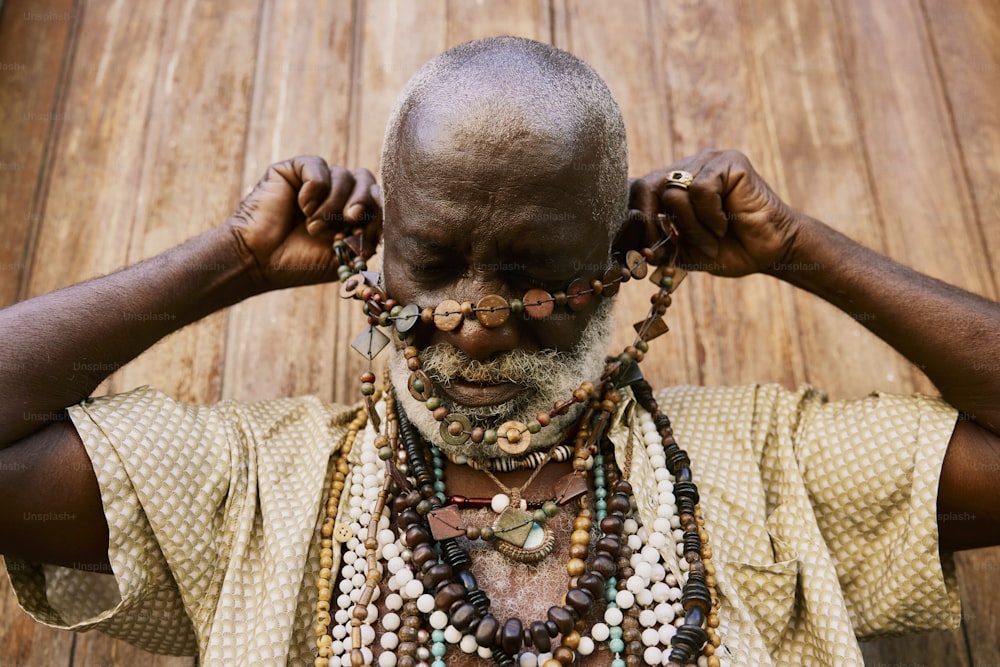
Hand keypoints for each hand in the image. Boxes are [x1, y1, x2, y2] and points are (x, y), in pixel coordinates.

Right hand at [226, 156, 381, 289]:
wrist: (259, 261)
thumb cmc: (300, 262)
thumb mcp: (346, 255)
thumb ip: (370, 233)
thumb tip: (384, 207)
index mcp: (351, 214)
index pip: (377, 197)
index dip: (377, 207)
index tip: (367, 226)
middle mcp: (336, 194)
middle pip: (366, 179)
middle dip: (362, 201)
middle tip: (348, 220)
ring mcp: (316, 181)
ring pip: (344, 174)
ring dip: (332, 205)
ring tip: (313, 226)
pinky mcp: (295, 170)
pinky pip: (318, 165)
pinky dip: (314, 188)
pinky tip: (302, 206)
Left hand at [624, 149, 801, 276]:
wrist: (767, 252)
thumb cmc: (724, 250)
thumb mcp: (680, 252)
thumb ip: (654, 244)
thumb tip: (630, 245)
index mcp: (667, 188)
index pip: (632, 189)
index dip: (627, 218)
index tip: (633, 249)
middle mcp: (682, 169)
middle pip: (644, 187)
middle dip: (650, 226)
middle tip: (667, 249)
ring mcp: (705, 161)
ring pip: (674, 193)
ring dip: (690, 227)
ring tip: (712, 239)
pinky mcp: (728, 161)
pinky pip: (701, 189)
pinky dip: (710, 216)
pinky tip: (724, 224)